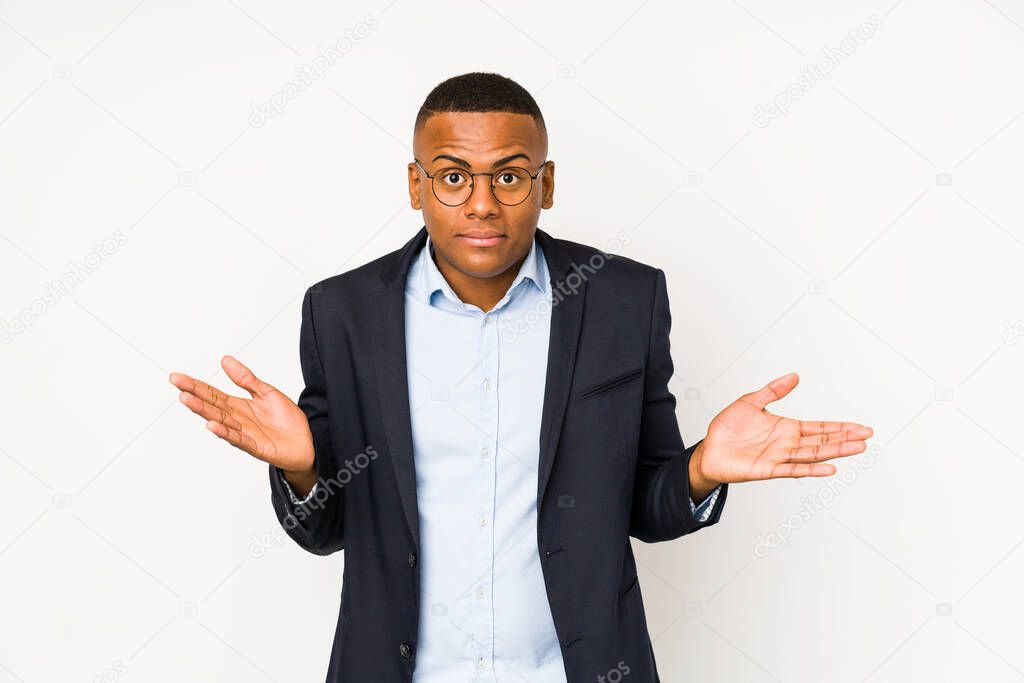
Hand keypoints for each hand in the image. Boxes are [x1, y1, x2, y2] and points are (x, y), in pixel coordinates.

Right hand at [168, 355, 314, 474]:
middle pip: (212, 406)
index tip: (176, 377)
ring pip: (220, 421)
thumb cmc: (287, 420)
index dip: (195, 385)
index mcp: (239, 406)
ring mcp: (245, 433)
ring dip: (204, 412)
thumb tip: (225, 359)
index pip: (213, 393)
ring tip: (187, 400)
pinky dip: (225, 433)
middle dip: (194, 395)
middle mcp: (237, 419)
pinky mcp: (256, 446)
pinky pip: (238, 439)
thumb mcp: (267, 392)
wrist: (306, 442)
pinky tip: (213, 425)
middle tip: (177, 385)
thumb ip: (246, 379)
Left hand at [693, 372, 872, 484]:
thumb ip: (773, 390)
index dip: (840, 426)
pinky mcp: (767, 469)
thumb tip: (795, 376)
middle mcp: (787, 444)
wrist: (708, 450)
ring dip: (835, 451)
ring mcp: (779, 457)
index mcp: (786, 428)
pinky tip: (830, 468)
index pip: (819, 427)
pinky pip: (793, 469)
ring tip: (858, 448)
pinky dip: (812, 470)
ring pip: (813, 454)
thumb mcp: (751, 401)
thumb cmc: (727, 429)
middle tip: (868, 435)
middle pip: (822, 440)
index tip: (861, 426)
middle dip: (845, 437)